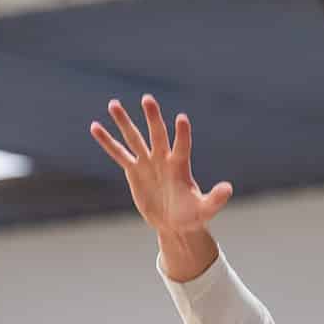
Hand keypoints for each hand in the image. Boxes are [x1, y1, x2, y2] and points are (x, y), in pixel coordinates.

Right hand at [90, 96, 232, 236]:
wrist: (175, 224)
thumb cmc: (193, 216)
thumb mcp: (205, 210)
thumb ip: (215, 199)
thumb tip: (228, 188)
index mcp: (181, 166)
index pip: (182, 146)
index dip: (182, 134)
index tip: (181, 119)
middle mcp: (163, 159)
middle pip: (157, 134)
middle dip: (152, 118)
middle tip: (147, 99)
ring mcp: (148, 163)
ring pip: (134, 138)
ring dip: (124, 122)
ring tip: (113, 104)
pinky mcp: (134, 170)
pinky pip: (119, 154)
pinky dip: (107, 142)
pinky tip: (95, 127)